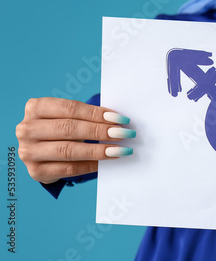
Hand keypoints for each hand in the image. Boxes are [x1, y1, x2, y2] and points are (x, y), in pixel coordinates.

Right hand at [16, 98, 135, 183]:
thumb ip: (86, 116)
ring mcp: (28, 151)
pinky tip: (106, 162)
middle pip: (69, 128)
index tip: (119, 118)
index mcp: (35, 107)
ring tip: (119, 149)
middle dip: (100, 131)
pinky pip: (68, 169)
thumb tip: (118, 120)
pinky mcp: (35, 171)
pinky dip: (90, 165)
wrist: (42, 154)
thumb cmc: (61, 129)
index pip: (70, 108)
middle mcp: (27, 128)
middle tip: (123, 134)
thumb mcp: (68, 117)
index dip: (96, 113)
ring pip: (68, 150)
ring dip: (98, 150)